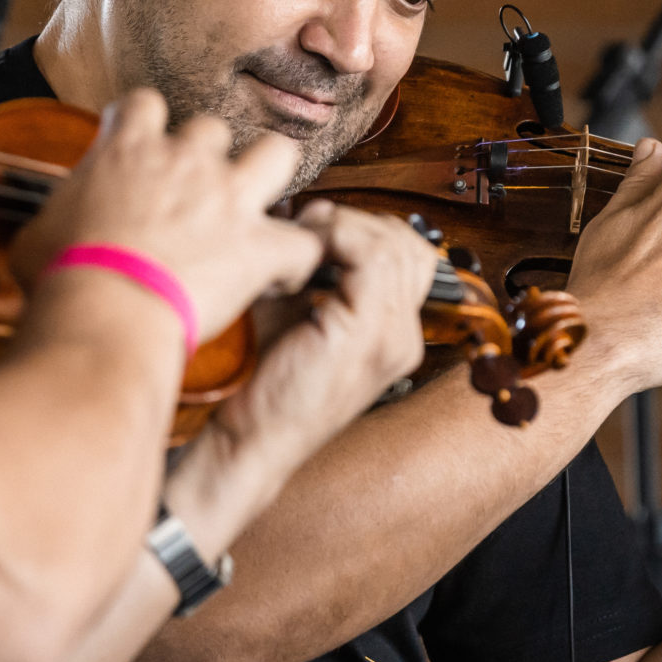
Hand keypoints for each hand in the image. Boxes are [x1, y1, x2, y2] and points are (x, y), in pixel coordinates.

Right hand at [10, 89, 323, 338]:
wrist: (104, 313)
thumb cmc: (63, 278)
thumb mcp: (40, 232)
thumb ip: (60, 213)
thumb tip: (52, 227)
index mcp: (128, 149)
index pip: (143, 104)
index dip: (145, 125)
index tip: (141, 148)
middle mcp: (185, 160)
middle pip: (212, 128)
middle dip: (208, 156)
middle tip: (195, 194)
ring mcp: (229, 199)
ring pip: (278, 153)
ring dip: (270, 178)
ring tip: (257, 210)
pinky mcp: (258, 246)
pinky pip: (302, 243)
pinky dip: (295, 261)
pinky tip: (280, 278)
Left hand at [167, 203, 439, 546]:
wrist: (253, 441)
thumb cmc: (265, 382)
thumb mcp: (297, 314)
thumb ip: (315, 274)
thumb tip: (307, 221)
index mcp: (394, 334)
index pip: (408, 255)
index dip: (365, 229)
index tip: (317, 228)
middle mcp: (403, 336)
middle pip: (406, 244)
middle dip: (355, 221)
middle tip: (308, 226)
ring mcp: (392, 336)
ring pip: (393, 244)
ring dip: (343, 227)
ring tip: (303, 238)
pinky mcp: (368, 333)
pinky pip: (373, 258)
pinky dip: (338, 240)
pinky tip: (303, 254)